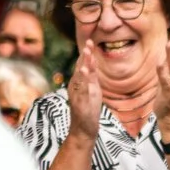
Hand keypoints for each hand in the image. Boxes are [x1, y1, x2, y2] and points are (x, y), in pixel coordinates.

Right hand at [60, 45, 103, 159]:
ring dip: (84, 63)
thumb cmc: (87, 109)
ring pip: (80, 76)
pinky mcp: (80, 102)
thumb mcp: (92, 90)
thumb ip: (91, 76)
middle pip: (80, 67)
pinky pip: (82, 89)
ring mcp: (77, 94)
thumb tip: (92, 61)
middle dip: (85, 55)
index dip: (86, 53)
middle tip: (89, 42)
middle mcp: (76, 86)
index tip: (90, 40)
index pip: (82, 65)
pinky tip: (86, 72)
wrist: (83, 129)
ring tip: (87, 52)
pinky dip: (84, 80)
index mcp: (78, 83)